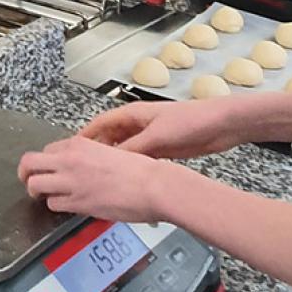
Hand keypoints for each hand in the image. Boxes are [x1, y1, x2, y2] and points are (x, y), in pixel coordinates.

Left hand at [18, 136, 170, 221]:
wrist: (153, 185)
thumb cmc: (139, 170)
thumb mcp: (106, 151)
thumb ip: (86, 156)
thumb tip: (75, 165)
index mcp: (78, 144)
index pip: (46, 150)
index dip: (45, 162)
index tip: (48, 169)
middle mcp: (70, 160)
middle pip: (29, 163)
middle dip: (25, 173)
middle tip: (28, 180)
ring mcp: (71, 181)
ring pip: (35, 185)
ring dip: (37, 192)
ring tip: (43, 196)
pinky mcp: (78, 202)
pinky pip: (53, 204)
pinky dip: (56, 206)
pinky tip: (65, 205)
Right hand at [79, 100, 243, 158]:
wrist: (220, 125)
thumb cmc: (189, 121)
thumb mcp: (156, 136)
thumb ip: (132, 148)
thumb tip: (110, 161)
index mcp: (133, 114)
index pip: (100, 123)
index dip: (85, 135)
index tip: (71, 148)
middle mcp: (138, 124)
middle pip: (109, 137)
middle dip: (96, 150)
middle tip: (83, 166)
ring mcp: (150, 137)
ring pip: (124, 149)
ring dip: (114, 159)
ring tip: (99, 174)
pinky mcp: (161, 148)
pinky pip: (139, 158)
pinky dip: (130, 166)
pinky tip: (125, 177)